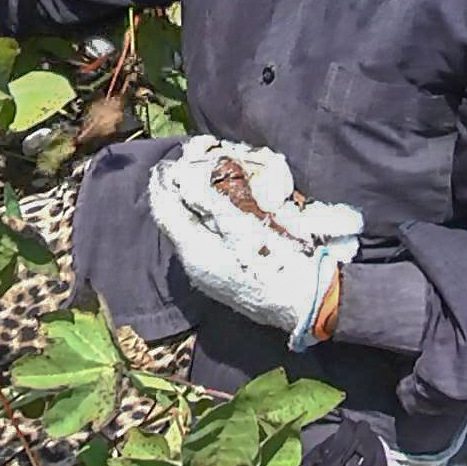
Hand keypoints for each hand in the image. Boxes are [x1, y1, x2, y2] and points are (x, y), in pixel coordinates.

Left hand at [146, 137, 361, 350]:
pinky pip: (203, 243)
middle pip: (176, 222)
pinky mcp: (220, 278)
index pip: (165, 211)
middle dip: (179, 194)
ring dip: (192, 208)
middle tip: (188, 168)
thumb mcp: (242, 225)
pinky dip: (205, 223)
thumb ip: (209, 201)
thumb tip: (181, 178)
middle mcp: (193, 265)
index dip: (163, 183)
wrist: (302, 304)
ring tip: (204, 184)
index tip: (170, 161)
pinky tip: (220, 212)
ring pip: (189, 232)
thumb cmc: (276, 262)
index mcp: (193, 251)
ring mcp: (206, 275)